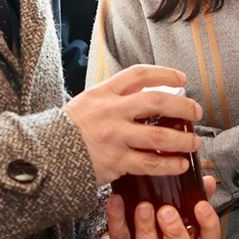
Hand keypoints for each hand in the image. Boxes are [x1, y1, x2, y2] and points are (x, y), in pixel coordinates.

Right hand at [65, 65, 203, 186]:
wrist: (42, 156)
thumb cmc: (66, 130)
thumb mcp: (86, 103)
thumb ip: (112, 98)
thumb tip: (143, 96)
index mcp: (104, 92)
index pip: (139, 74)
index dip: (164, 73)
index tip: (182, 78)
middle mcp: (112, 111)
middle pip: (158, 102)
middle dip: (183, 105)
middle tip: (196, 112)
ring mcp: (115, 136)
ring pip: (160, 135)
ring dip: (183, 139)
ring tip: (195, 142)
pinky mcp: (116, 161)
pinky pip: (151, 163)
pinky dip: (170, 164)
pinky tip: (181, 165)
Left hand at [93, 176, 222, 238]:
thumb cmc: (155, 225)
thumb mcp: (176, 209)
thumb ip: (192, 196)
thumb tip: (208, 180)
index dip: (209, 225)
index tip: (201, 205)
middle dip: (175, 232)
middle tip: (166, 211)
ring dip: (147, 230)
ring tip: (143, 207)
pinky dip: (118, 220)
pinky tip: (117, 201)